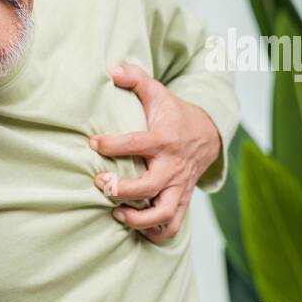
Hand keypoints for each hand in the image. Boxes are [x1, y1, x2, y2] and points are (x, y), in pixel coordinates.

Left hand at [89, 63, 221, 243]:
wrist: (208, 135)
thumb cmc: (174, 114)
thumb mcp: (158, 93)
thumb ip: (136, 79)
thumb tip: (111, 69)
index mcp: (163, 139)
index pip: (136, 143)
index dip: (111, 144)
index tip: (93, 143)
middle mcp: (172, 166)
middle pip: (149, 186)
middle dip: (122, 190)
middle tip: (101, 184)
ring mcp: (178, 186)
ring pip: (164, 212)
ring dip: (139, 219)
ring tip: (116, 214)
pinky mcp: (181, 200)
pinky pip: (172, 225)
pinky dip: (155, 233)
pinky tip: (134, 229)